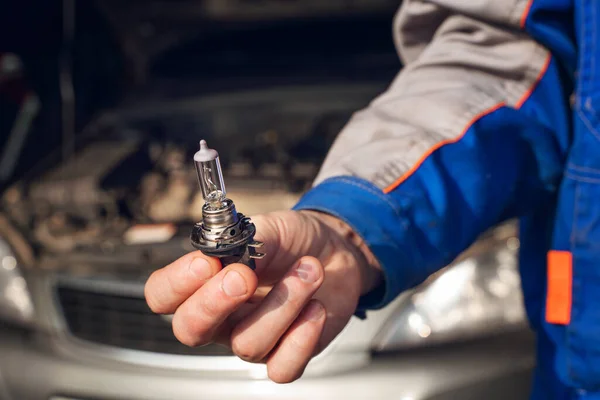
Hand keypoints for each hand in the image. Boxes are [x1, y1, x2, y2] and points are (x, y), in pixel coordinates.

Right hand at [144, 210, 381, 382]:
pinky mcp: (288, 353)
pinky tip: (316, 307)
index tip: (206, 261)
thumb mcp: (269, 227)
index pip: (163, 295)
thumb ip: (244, 239)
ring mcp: (254, 338)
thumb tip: (224, 251)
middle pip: (190, 330)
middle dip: (214, 304)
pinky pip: (282, 368)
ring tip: (308, 271)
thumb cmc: (293, 241)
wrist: (335, 250)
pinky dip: (302, 337)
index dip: (176, 283)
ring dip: (282, 304)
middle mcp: (223, 317)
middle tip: (244, 275)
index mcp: (206, 283)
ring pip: (247, 345)